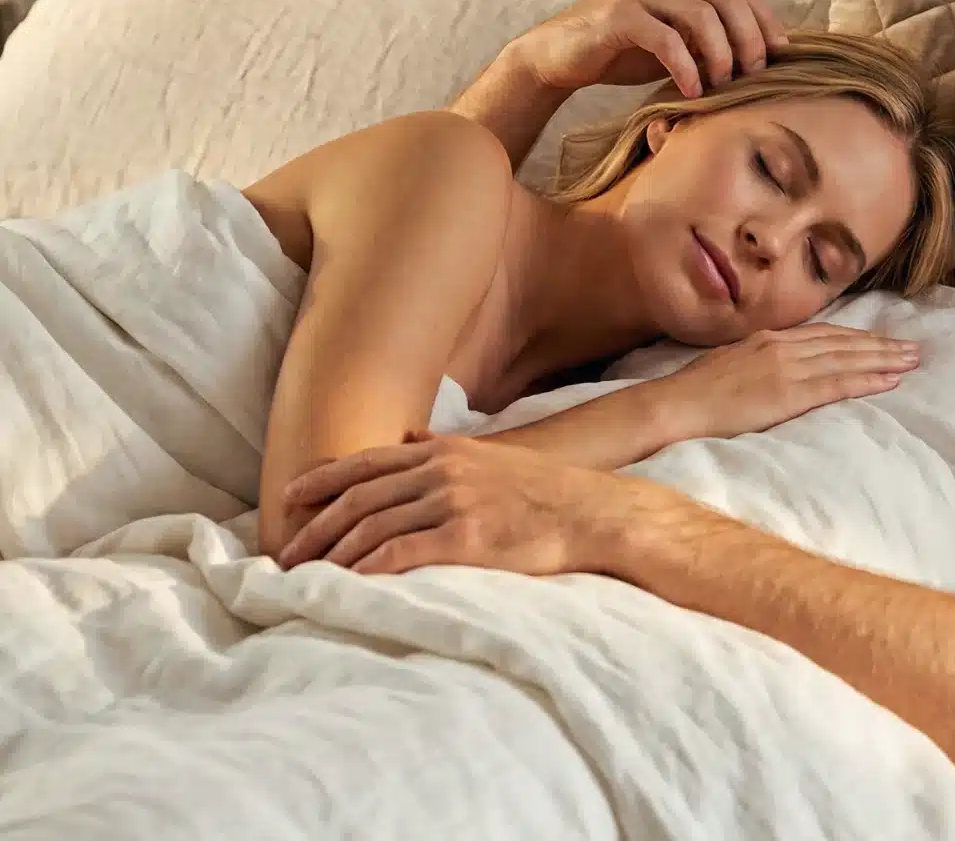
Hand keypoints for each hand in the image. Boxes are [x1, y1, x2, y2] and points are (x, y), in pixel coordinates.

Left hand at [276, 435, 639, 575]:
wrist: (594, 514)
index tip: (287, 499)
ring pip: (373, 527)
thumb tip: (412, 442)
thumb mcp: (493, 457)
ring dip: (333, 554)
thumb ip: (447, 450)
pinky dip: (368, 569)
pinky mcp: (466, 539)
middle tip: (287, 554)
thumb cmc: (547, 492)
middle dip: (315, 526)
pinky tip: (350, 584)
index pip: (366, 464)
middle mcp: (442, 472)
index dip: (320, 480)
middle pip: (359, 498)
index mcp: (444, 453)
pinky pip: (401, 553)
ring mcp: (453, 504)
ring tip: (309, 577)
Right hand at [508, 0, 789, 97]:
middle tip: (752, 76)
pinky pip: (667, 39)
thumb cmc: (627, 52)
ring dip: (721, 56)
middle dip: (749, 41)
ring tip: (721, 86)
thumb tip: (765, 56)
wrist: (564, 55)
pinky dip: (686, 68)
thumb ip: (713, 38)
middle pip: (729, 0)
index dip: (766, 23)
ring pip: (702, 16)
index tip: (779, 58)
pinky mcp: (620, 16)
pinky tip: (690, 92)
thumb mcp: (680, 41)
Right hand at [659, 324, 918, 442]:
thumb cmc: (691, 395)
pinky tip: (890, 382)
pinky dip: (867, 380)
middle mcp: (781, 347)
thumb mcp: (726, 368)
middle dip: (879, 345)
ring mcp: (786, 367)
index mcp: (766, 340)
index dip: (856, 339)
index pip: (823, 336)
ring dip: (883, 359)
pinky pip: (837, 383)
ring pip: (847, 359)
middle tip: (912, 348)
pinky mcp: (789, 393)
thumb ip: (754, 365)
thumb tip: (768, 373)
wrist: (673, 406)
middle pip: (842, 343)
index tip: (881, 341)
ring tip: (911, 361)